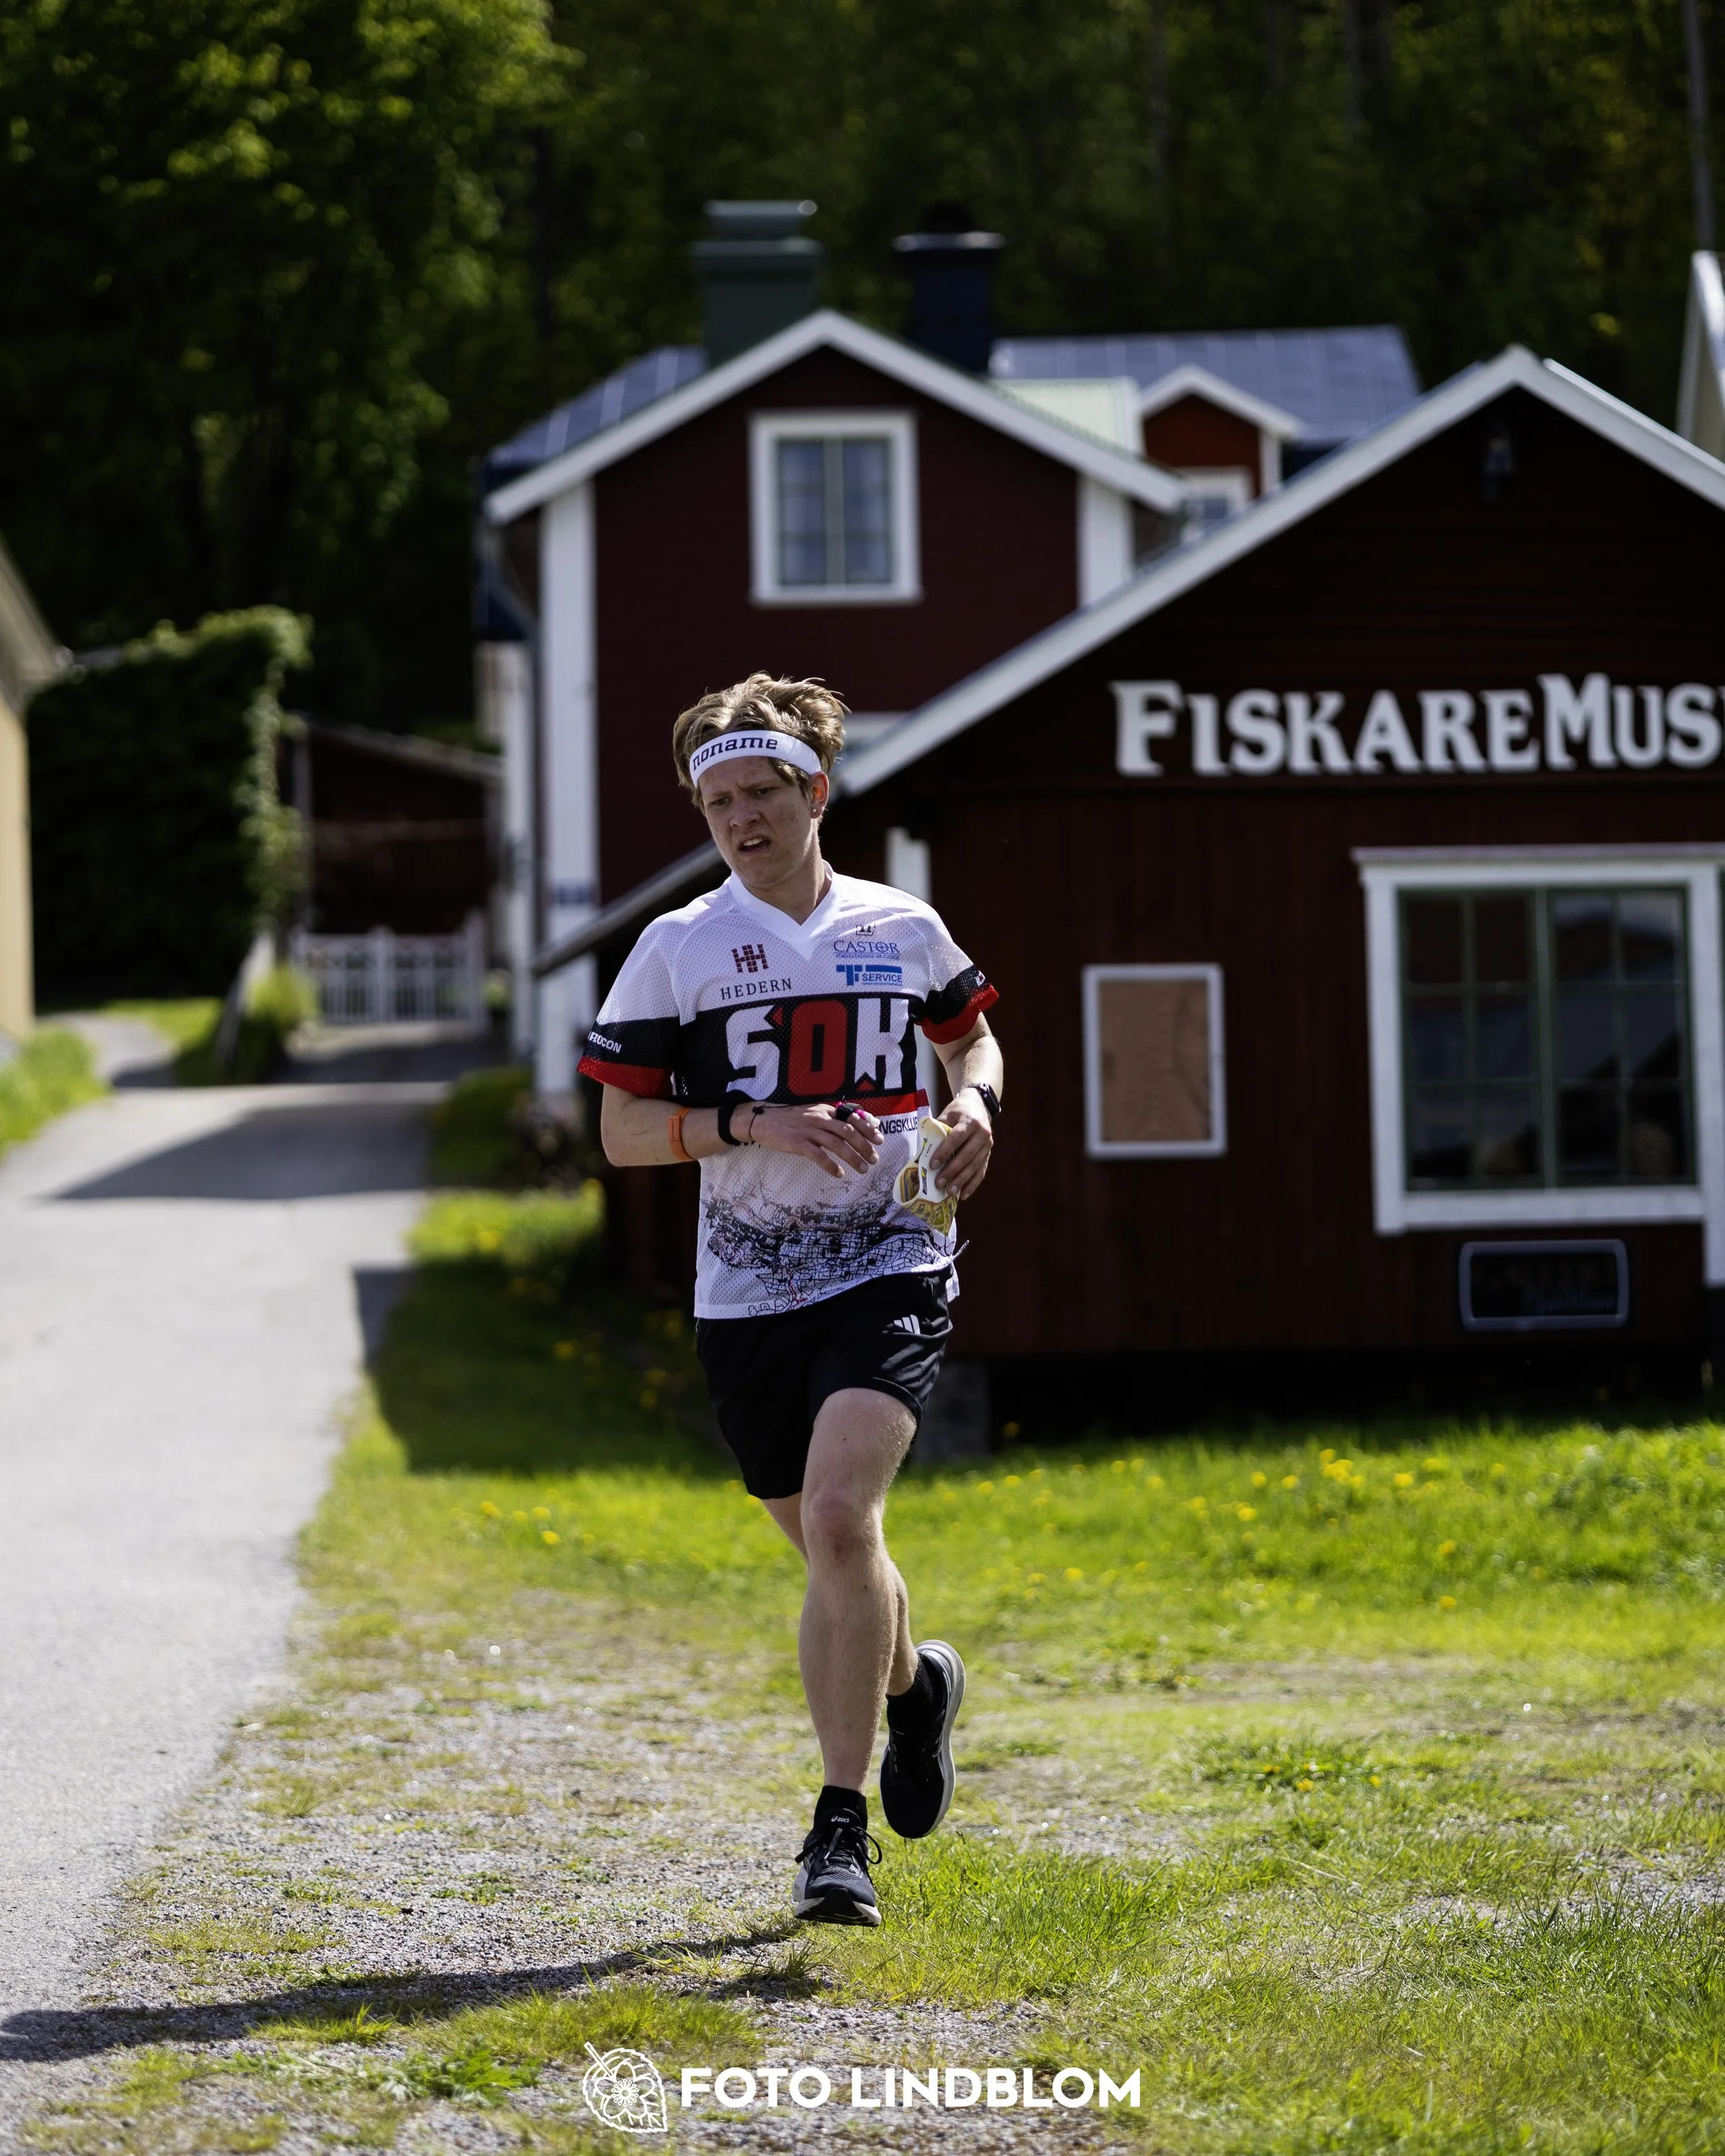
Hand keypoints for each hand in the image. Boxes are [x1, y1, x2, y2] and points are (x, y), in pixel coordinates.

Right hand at [747, 1102, 881, 1180]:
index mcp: (825, 1110)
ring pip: (836, 1144)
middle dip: (864, 1146)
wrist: (763, 1121)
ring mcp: (808, 1131)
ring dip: (852, 1158)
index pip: (851, 1117)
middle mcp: (819, 1118)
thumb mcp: (813, 1113)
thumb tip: (857, 1122)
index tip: (879, 1139)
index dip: (867, 1128)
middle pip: (848, 1131)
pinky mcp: (798, 1143)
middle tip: (874, 1159)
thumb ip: (833, 1118)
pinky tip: (839, 1174)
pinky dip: (830, 1165)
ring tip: (862, 1169)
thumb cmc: (790, 1119)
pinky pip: (818, 1155)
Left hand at [931, 1092, 993, 1198]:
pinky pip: (981, 1171)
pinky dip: (972, 1184)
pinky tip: (963, 1194)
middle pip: (966, 1155)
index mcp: (969, 1122)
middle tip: (939, 1183)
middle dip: (952, 1171)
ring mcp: (988, 1145)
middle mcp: (982, 1133)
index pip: (956, 1139)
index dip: (944, 1152)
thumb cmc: (958, 1111)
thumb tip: (924, 1151)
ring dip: (962, 1181)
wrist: (978, 1105)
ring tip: (950, 1192)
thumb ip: (938, 1130)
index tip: (932, 1165)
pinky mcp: (988, 1153)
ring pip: (975, 1166)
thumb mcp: (947, 1114)